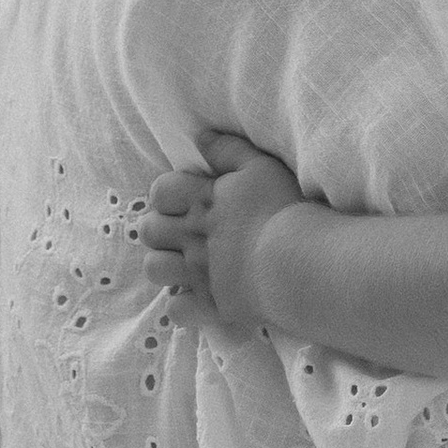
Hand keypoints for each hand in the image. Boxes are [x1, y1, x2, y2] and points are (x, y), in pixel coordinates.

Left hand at [141, 129, 307, 331]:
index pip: (160, 192)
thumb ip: (228, 149)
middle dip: (160, 231)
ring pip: (155, 269)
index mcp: (201, 201)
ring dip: (166, 266)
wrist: (298, 261)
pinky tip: (199, 299)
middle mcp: (191, 237)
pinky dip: (184, 306)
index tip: (184, 202)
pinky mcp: (210, 304)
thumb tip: (200, 137)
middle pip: (149, 231)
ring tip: (185, 267)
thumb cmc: (283, 210)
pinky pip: (177, 310)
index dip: (167, 196)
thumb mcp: (260, 167)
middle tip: (183, 234)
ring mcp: (197, 273)